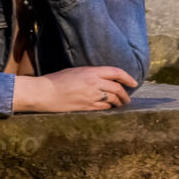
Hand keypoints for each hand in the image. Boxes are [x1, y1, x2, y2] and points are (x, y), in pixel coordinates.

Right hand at [12, 66, 137, 112]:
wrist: (44, 92)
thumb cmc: (57, 80)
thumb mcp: (76, 71)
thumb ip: (91, 74)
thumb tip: (102, 78)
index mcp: (92, 71)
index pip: (116, 72)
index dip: (128, 77)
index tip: (134, 82)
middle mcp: (94, 83)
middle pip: (117, 88)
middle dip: (125, 94)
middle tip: (127, 98)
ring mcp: (91, 96)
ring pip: (113, 99)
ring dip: (118, 102)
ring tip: (120, 104)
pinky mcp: (87, 107)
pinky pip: (103, 107)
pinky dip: (108, 107)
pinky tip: (109, 107)